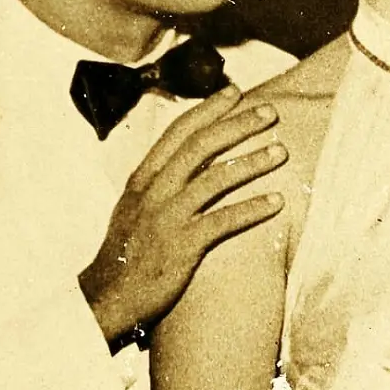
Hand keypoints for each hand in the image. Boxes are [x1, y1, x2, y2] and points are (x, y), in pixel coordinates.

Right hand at [79, 84, 287, 345]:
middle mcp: (154, 191)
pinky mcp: (182, 246)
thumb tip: (188, 160)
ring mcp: (167, 217)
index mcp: (143, 178)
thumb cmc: (127, 253)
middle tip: (270, 112)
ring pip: (215, 178)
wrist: (107, 298)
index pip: (177, 131)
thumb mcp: (135, 208)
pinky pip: (224, 221)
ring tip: (281, 151)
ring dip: (252, 162)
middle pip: (200, 145)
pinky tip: (277, 202)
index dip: (208, 109)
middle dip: (237, 124)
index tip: (234, 91)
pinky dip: (253, 209)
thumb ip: (160, 182)